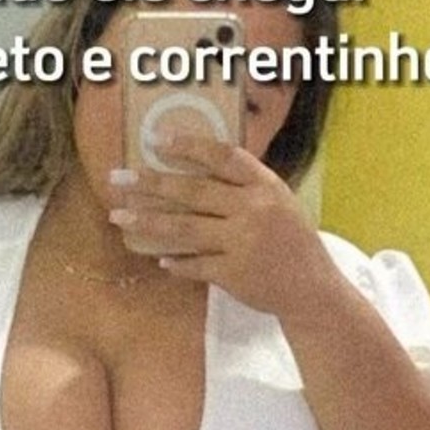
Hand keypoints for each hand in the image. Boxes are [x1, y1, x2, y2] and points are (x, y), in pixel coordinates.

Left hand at [109, 132, 334, 317]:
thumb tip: (196, 169)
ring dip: (148, 221)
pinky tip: (158, 258)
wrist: (312, 287)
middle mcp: (253, 210)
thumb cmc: (292, 241)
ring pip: (185, 227)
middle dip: (151, 183)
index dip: (189, 146)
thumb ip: (244, 186)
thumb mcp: (278, 201)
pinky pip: (195, 265)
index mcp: (264, 186)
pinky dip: (176, 262)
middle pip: (193, 191)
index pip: (222, 156)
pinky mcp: (233, 274)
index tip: (156, 141)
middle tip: (117, 179)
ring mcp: (242, 243)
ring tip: (119, 216)